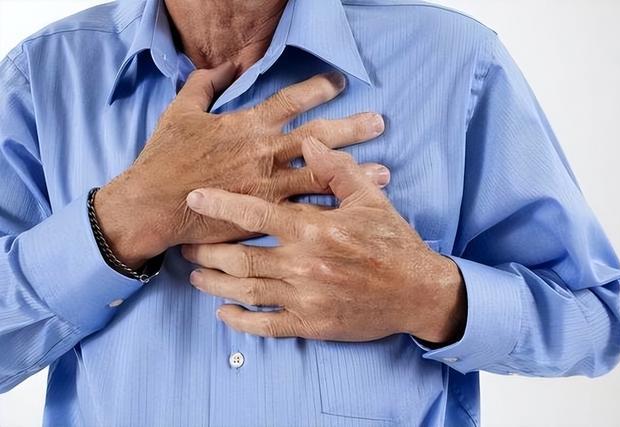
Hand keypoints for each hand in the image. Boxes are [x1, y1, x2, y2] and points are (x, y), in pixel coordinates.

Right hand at [95, 64, 388, 266]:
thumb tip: (226, 63)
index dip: (316, 88)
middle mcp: (264, 153)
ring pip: (320, 175)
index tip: (339, 83)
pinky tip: (350, 211)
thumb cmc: (164, 158)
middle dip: (351, 128)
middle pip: (317, 137)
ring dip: (353, 172)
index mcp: (246, 125)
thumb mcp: (181, 111)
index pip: (289, 101)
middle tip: (379, 123)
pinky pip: (304, 210)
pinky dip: (329, 208)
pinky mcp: (264, 215)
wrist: (152, 205)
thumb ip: (205, 83)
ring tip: (385, 171)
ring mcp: (267, 186)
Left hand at [182, 136, 466, 344]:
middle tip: (187, 245)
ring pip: (247, 291)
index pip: (256, 214)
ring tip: (195, 276)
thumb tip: (309, 142)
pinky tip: (223, 314)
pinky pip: (266, 326)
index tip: (194, 198)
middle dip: (207, 251)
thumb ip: (335, 170)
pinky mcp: (311, 323)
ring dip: (214, 284)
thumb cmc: (392, 243)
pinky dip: (240, 321)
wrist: (418, 292)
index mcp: (314, 229)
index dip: (221, 204)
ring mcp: (305, 297)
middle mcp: (303, 264)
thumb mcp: (370, 199)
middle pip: (239, 258)